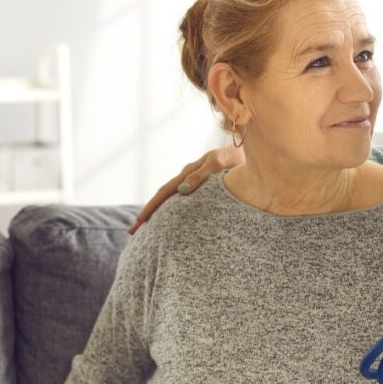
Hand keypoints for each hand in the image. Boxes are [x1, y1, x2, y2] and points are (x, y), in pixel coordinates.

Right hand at [127, 145, 245, 234]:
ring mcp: (193, 180)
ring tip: (145, 230)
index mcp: (188, 172)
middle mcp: (187, 176)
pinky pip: (181, 199)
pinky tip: (169, 221)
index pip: (164, 192)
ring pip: (169, 199)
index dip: (150, 208)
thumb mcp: (218, 163)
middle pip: (161, 197)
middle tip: (132, 233)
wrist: (250, 151)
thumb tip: (180, 191)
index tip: (139, 223)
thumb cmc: (236, 157)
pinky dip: (170, 210)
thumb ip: (201, 175)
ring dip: (157, 214)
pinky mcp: (202, 185)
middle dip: (146, 215)